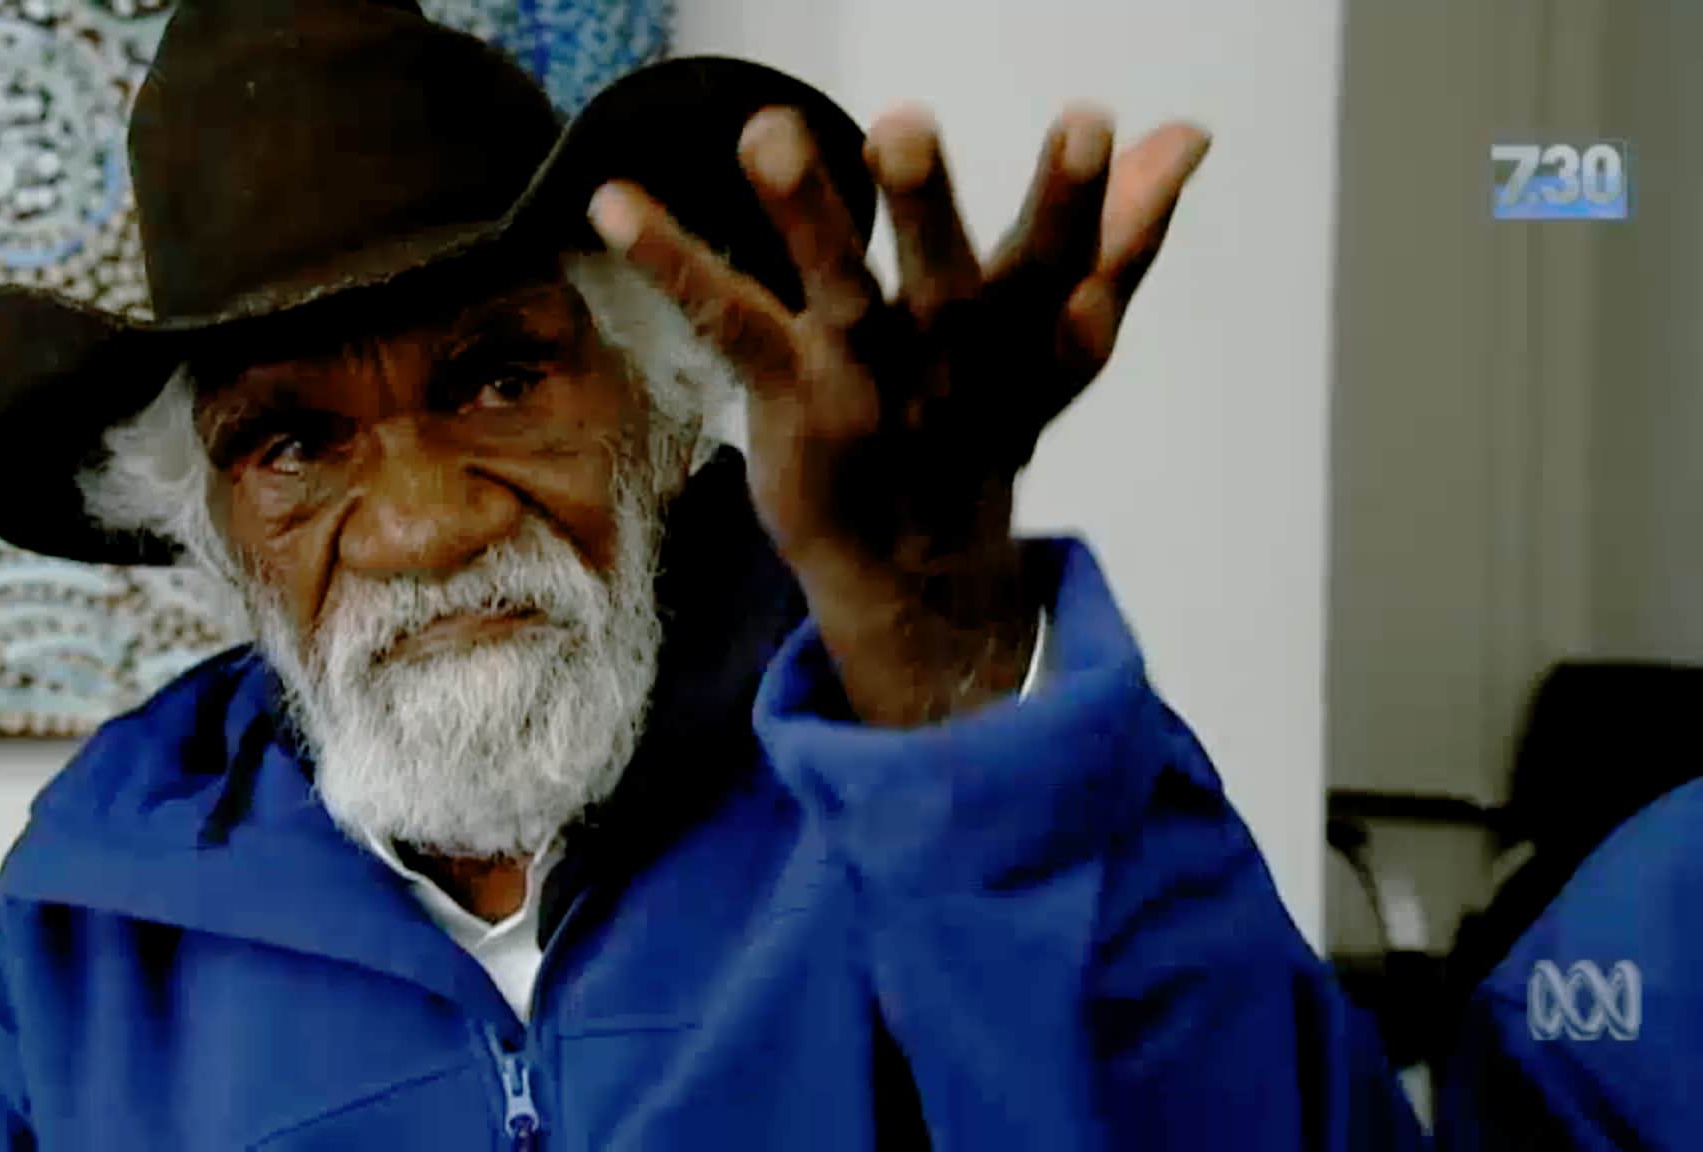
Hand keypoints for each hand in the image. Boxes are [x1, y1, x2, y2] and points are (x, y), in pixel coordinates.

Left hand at [588, 103, 1210, 725]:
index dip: (1081, 205)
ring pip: (837, 294)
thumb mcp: (1062, 342)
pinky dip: (672, 261)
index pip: (1061, 269)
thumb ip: (1118, 237)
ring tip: (764, 128)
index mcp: (1022, 340)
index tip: (1092, 122)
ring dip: (804, 213)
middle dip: (929, 209)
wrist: (917, 567)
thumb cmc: (986, 424)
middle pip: (946, 285)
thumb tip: (1185, 133)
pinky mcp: (789, 395)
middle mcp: (945, 361)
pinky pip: (730, 320)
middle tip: (903, 124)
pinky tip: (613, 200)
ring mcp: (863, 381)